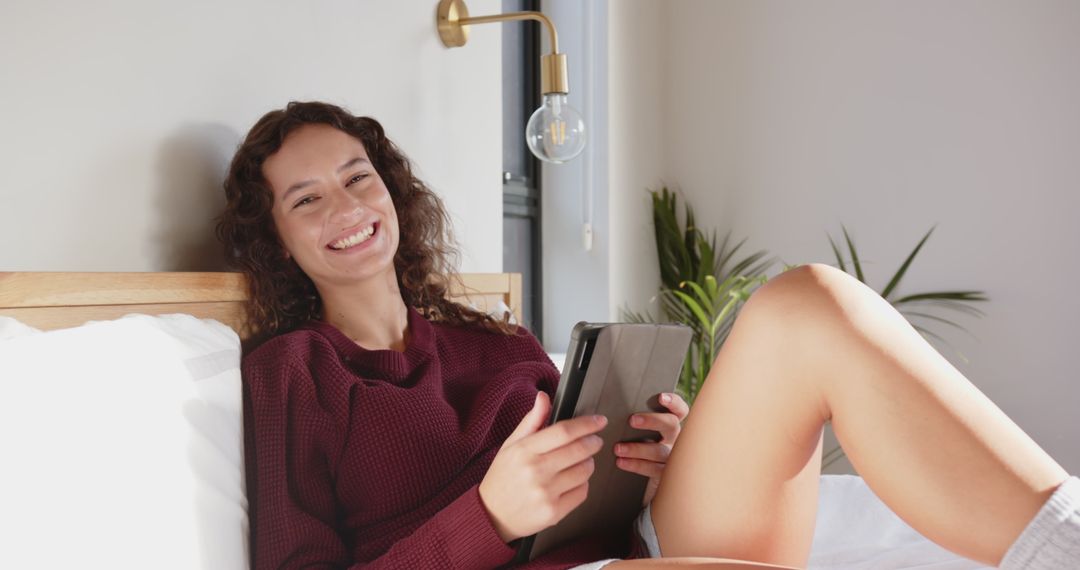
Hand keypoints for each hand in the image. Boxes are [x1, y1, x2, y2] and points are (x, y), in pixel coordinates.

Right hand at [478, 391, 606, 542]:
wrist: (492, 516)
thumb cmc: (503, 477)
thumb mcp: (511, 445)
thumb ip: (532, 420)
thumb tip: (544, 397)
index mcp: (525, 450)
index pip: (564, 431)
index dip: (587, 424)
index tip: (599, 421)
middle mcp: (536, 471)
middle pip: (580, 450)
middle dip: (594, 442)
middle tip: (595, 440)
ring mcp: (546, 493)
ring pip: (585, 471)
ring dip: (589, 463)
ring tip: (580, 461)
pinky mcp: (554, 513)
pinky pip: (582, 492)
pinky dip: (583, 484)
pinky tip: (571, 481)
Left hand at [614, 392, 689, 505]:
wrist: (645, 484)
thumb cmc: (638, 447)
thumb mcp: (641, 434)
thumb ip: (636, 421)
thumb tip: (613, 409)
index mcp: (671, 426)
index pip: (680, 411)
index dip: (674, 402)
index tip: (660, 397)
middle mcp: (675, 440)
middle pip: (671, 425)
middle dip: (652, 420)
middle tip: (632, 420)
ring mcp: (672, 458)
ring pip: (660, 450)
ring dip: (638, 448)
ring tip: (618, 448)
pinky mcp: (665, 475)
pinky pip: (653, 469)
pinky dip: (635, 464)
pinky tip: (620, 462)